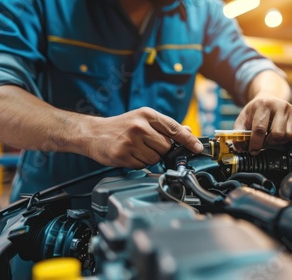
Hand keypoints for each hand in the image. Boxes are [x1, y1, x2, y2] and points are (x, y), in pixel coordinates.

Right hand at [86, 107, 202, 168]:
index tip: (198, 148)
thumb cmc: (120, 126)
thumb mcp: (143, 119)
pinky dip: (139, 163)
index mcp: (147, 115)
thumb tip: (187, 131)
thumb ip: (165, 126)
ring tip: (136, 149)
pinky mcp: (122, 154)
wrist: (93, 133)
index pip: (174, 128)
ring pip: (155, 158)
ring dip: (149, 158)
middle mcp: (140, 126)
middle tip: (147, 145)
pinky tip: (129, 155)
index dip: (188, 140)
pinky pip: (142, 165)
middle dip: (160, 150)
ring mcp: (130, 141)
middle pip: (166, 147)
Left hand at [234, 96, 291, 154]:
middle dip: (269, 142)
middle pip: (277, 135)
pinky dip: (287, 138)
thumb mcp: (243, 119)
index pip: (260, 129)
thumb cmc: (256, 111)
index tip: (253, 150)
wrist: (268, 100)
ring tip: (272, 136)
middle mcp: (280, 106)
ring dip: (279, 141)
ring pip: (288, 136)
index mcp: (264, 105)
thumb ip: (239, 134)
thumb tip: (239, 147)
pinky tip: (280, 132)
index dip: (256, 143)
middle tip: (264, 140)